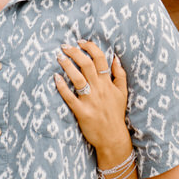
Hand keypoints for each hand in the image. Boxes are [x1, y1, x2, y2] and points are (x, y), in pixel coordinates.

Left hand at [54, 41, 130, 164]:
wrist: (113, 137)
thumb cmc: (116, 114)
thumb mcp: (123, 93)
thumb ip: (120, 74)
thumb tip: (115, 57)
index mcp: (108, 83)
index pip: (100, 59)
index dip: (90, 47)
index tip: (81, 42)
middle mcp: (99, 89)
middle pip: (87, 65)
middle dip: (75, 52)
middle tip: (65, 46)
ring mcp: (90, 100)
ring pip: (77, 78)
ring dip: (67, 65)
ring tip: (59, 57)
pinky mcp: (81, 112)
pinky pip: (69, 97)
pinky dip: (62, 87)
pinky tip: (55, 77)